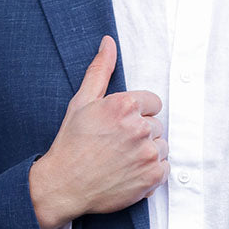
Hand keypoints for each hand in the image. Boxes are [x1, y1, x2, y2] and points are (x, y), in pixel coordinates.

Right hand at [29, 35, 168, 228]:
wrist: (63, 185)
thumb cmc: (71, 143)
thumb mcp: (81, 102)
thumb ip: (100, 70)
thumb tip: (109, 42)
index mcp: (125, 105)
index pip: (153, 102)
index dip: (136, 113)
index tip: (119, 126)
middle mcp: (139, 127)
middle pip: (156, 125)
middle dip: (140, 133)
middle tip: (116, 145)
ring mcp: (148, 153)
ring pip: (161, 146)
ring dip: (146, 152)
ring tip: (121, 160)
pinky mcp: (152, 176)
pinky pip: (164, 168)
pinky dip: (151, 171)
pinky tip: (129, 172)